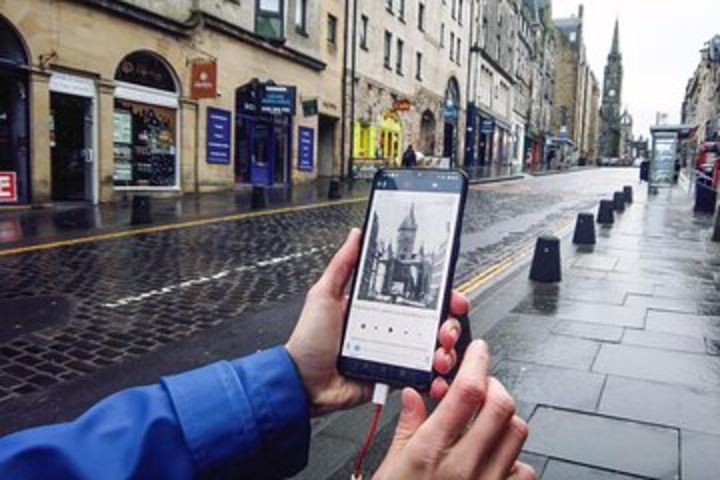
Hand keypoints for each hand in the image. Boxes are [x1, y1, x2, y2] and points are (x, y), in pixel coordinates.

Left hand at [285, 228, 468, 415]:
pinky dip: (435, 375)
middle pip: (433, 323)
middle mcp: (390, 329)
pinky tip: (436, 373)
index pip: (417, 296)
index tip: (452, 296)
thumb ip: (343, 265)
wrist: (303, 383)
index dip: (439, 295)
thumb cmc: (309, 341)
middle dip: (449, 325)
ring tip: (440, 353)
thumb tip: (356, 235)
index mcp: (376, 308)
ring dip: (446, 350)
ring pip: (433, 349)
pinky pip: (421, 375)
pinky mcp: (394, 376)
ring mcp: (394, 353)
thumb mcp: (324, 295)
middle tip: (446, 329)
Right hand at [373, 340, 534, 479]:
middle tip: (481, 386)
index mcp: (432, 451)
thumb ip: (406, 426)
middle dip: (494, 386)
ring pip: (517, 433)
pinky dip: (514, 458)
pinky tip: (494, 458)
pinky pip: (523, 471)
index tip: (478, 351)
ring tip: (485, 422)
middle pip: (502, 406)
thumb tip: (412, 396)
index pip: (468, 392)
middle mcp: (465, 467)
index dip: (478, 362)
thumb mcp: (390, 466)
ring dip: (504, 419)